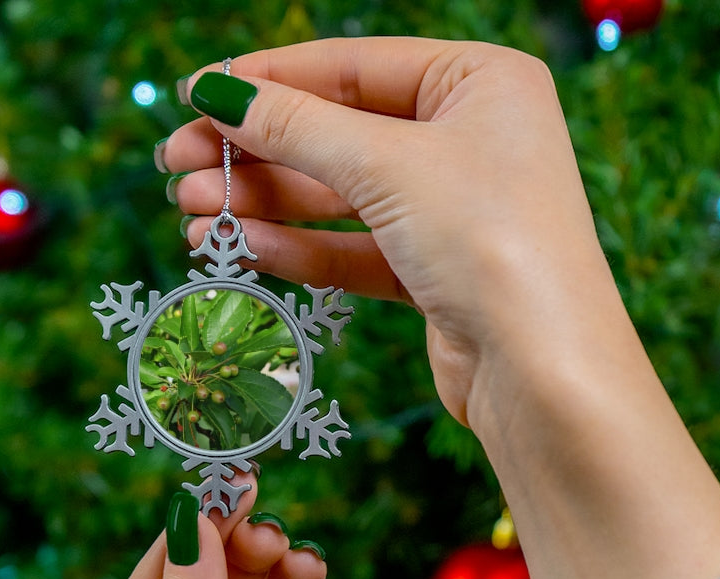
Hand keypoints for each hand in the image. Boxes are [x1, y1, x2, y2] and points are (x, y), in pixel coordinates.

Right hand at [161, 37, 615, 427]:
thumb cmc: (489, 241)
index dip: (268, 80)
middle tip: (177, 167)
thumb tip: (218, 92)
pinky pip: (356, 250)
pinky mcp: (436, 274)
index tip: (194, 95)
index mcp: (480, 82)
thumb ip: (297, 127)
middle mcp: (470, 140)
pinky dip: (301, 249)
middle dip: (256, 153)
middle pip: (339, 134)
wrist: (542, 372)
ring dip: (266, 205)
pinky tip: (244, 249)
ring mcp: (453, 210)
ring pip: (341, 198)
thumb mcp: (387, 165)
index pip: (352, 66)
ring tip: (192, 216)